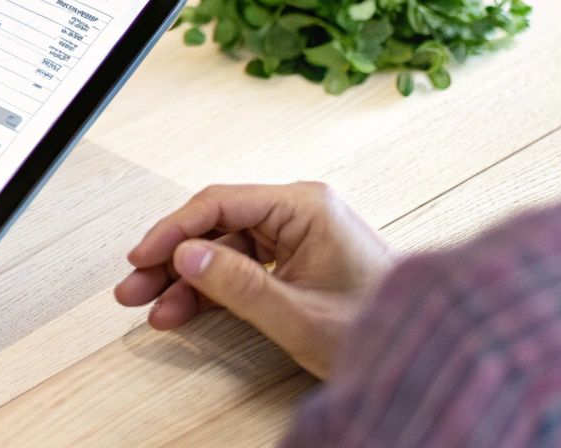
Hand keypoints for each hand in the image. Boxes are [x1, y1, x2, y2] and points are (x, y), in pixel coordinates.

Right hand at [114, 182, 397, 378]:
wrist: (427, 356)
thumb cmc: (378, 329)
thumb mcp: (299, 314)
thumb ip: (238, 284)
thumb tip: (186, 254)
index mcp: (306, 207)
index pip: (220, 203)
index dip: (174, 230)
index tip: (143, 257)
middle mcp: (299, 212)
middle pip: (215, 224)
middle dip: (171, 258)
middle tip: (134, 287)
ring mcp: (297, 236)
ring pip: (222, 247)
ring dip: (185, 278)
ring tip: (150, 307)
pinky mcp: (296, 260)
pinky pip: (240, 266)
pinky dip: (210, 289)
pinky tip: (181, 310)